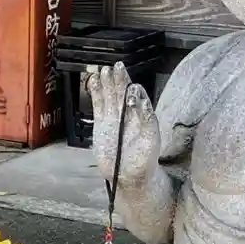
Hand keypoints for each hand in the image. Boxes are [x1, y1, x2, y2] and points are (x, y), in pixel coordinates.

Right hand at [87, 64, 159, 187]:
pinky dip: (95, 93)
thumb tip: (142, 101)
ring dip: (107, 82)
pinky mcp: (101, 123)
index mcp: (142, 115)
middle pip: (122, 91)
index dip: (133, 89)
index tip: (130, 87)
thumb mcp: (150, 140)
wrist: (127, 177)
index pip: (137, 96)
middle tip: (116, 66)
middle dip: (119, 79)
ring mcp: (113, 118)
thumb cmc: (143, 160)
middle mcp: (128, 114)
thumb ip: (148, 120)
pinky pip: (98, 104)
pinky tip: (94, 81)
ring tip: (104, 70)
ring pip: (109, 95)